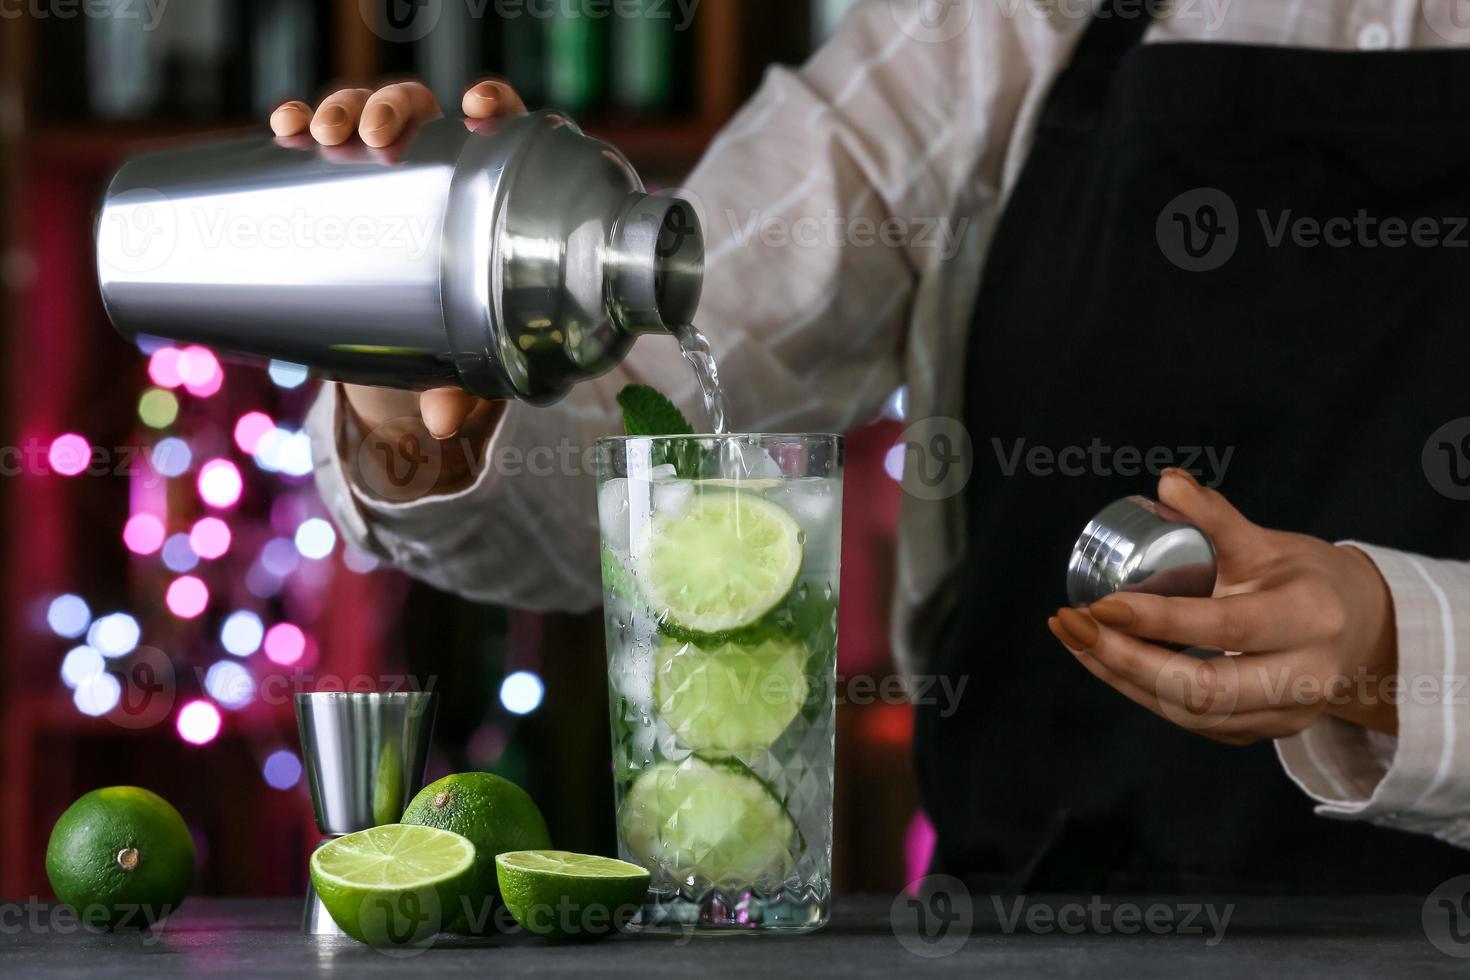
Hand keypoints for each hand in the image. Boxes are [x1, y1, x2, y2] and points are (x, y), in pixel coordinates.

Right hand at [270, 78, 526, 492]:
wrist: (409, 356)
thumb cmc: (461, 344)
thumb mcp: (467, 364)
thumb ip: (462, 385)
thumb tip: (442, 423)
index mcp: (490, 187)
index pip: (500, 124)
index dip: (493, 102)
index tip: (476, 109)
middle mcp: (438, 164)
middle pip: (421, 108)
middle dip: (393, 105)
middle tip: (372, 132)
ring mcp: (383, 168)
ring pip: (363, 111)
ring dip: (340, 106)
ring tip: (318, 132)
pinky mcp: (336, 184)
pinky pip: (314, 140)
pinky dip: (296, 123)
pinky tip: (280, 127)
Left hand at [1047, 469, 1398, 742]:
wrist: (1359, 632)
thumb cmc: (1304, 578)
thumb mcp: (1268, 542)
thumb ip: (1216, 517)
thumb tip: (1167, 482)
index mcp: (1309, 620)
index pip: (1225, 628)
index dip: (1158, 620)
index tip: (1098, 602)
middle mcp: (1303, 679)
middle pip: (1202, 690)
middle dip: (1125, 661)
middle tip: (1070, 624)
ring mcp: (1281, 716)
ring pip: (1188, 712)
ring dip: (1119, 676)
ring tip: (1073, 636)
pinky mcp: (1256, 732)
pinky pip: (1188, 719)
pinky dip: (1137, 689)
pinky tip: (1100, 656)